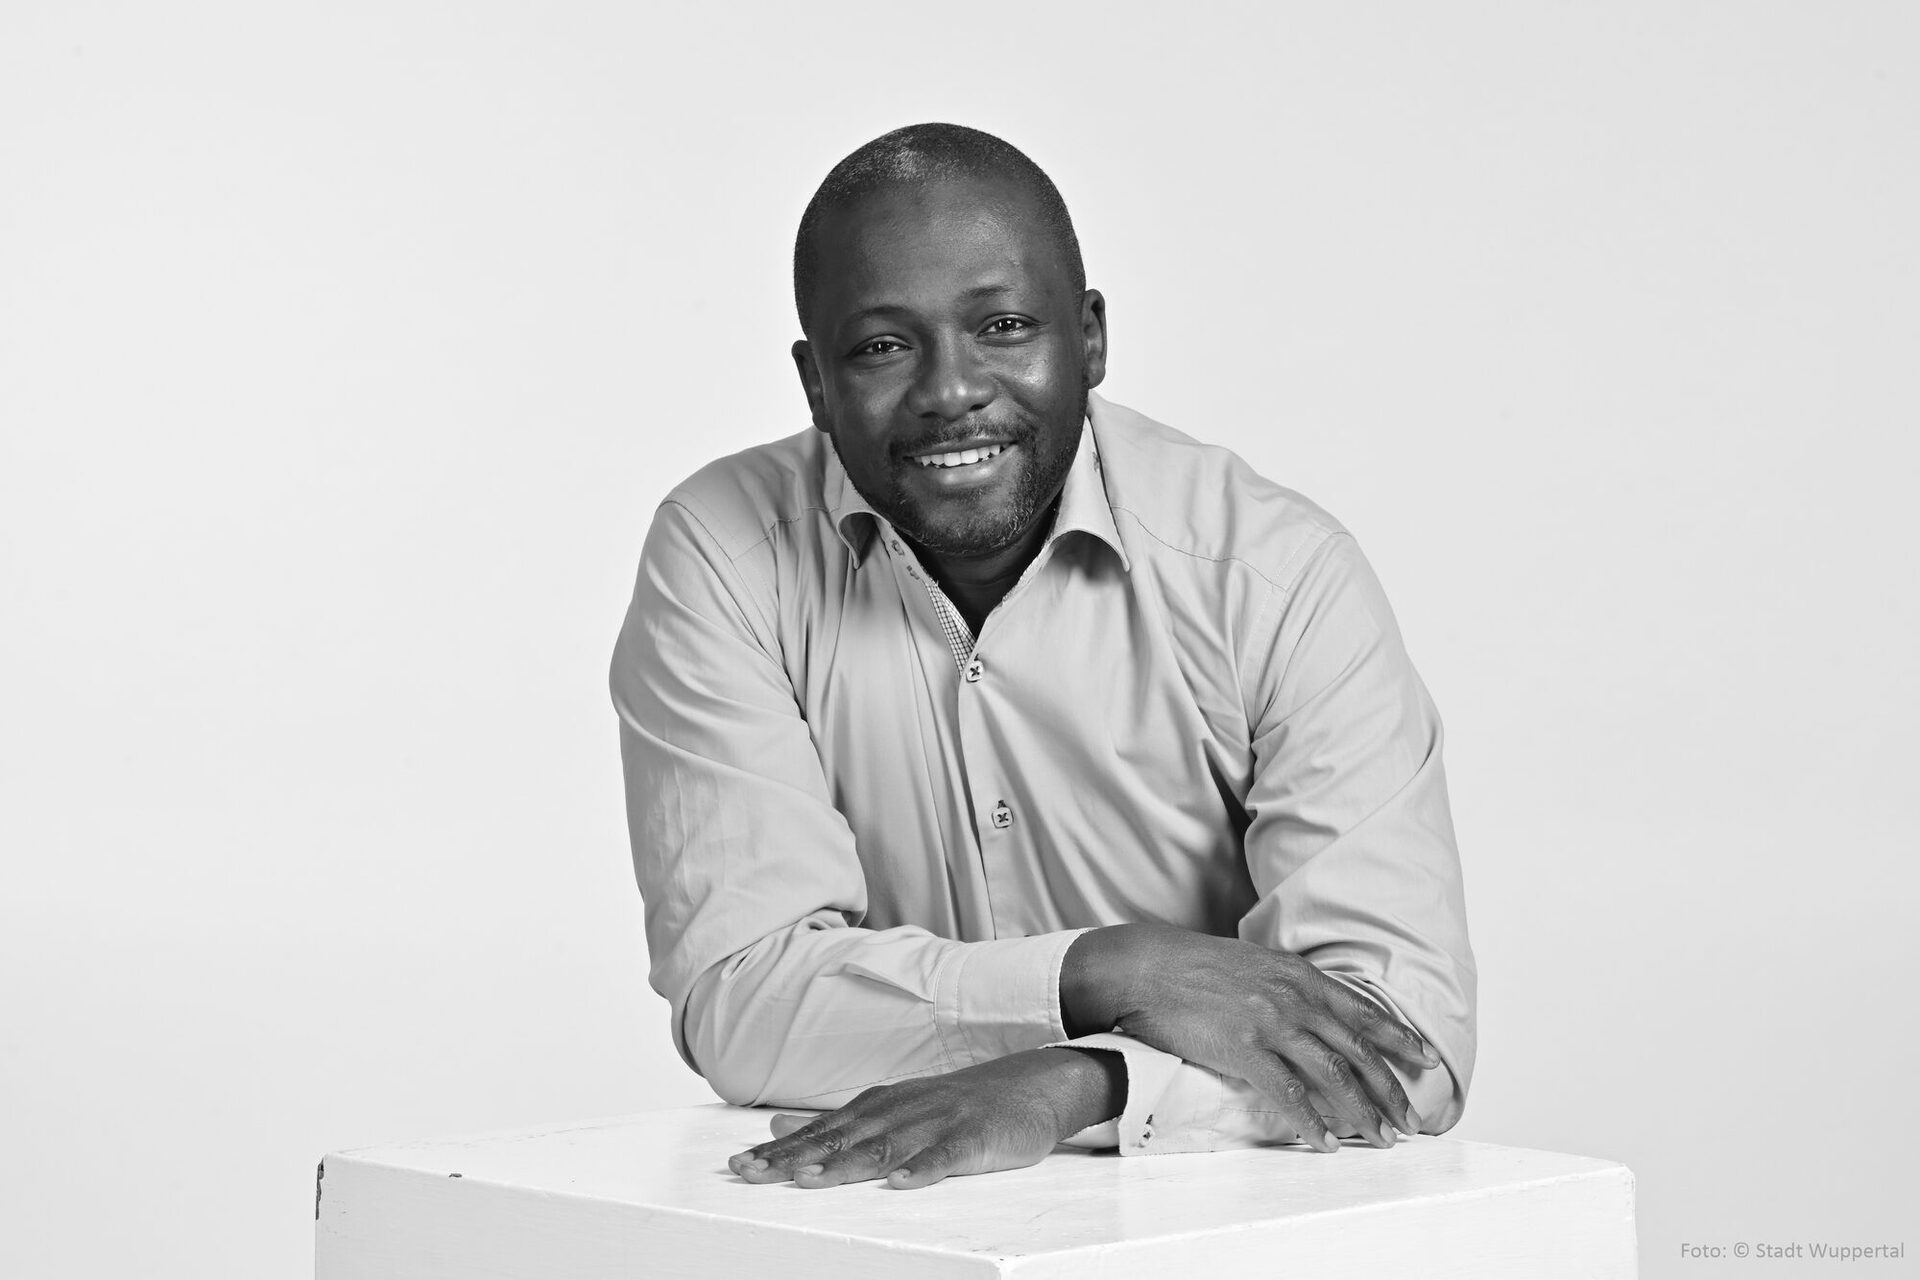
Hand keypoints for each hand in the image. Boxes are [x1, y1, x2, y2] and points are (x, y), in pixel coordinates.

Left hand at [725, 1047, 1124, 1189]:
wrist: (1028, 1086)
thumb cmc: (954, 1106)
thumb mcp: (890, 1107)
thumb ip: (835, 1121)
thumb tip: (779, 1124)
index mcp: (878, 1106)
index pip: (821, 1131)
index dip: (780, 1150)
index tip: (740, 1166)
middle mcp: (901, 1110)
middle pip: (842, 1138)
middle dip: (797, 1156)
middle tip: (754, 1173)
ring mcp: (938, 1122)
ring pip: (887, 1145)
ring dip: (847, 1163)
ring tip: (811, 1180)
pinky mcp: (974, 1137)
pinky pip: (947, 1156)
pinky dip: (923, 1169)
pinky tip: (901, 1185)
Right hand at [1060, 923, 1438, 1151]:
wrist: (1146, 965)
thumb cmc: (1191, 966)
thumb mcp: (1253, 964)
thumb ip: (1287, 986)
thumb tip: (1309, 1012)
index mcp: (1299, 976)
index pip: (1363, 1012)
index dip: (1399, 1040)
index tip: (1427, 1062)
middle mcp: (1294, 998)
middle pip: (1357, 1051)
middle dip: (1390, 1089)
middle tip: (1410, 1121)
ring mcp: (1271, 1023)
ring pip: (1333, 1075)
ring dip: (1362, 1112)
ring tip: (1379, 1139)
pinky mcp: (1243, 1050)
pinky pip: (1288, 1094)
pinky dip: (1312, 1122)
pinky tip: (1325, 1142)